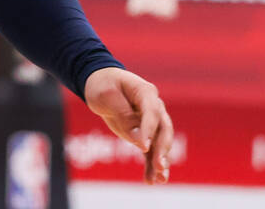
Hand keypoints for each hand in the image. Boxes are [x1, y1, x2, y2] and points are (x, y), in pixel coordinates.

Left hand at [84, 67, 172, 183]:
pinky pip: (150, 150)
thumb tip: (139, 140)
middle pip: (163, 130)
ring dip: (160, 161)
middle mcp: (154, 107)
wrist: (100, 84)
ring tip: (159, 179)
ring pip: (160, 143)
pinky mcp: (144, 133)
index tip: (143, 146)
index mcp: (146, 93)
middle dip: (162, 149)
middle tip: (159, 166)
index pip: (152, 113)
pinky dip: (150, 165)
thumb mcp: (107, 96)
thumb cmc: (102, 85)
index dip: (148, 130)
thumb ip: (124, 115)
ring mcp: (151, 121)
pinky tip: (151, 180)